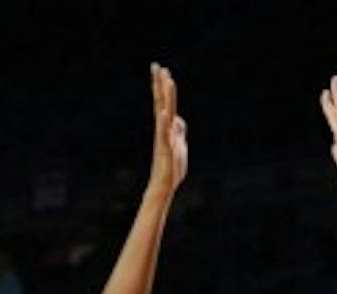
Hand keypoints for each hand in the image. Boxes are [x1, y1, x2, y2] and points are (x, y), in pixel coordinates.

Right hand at [147, 64, 187, 197]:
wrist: (165, 184)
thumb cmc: (172, 166)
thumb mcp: (179, 144)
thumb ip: (179, 130)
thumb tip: (178, 117)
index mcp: (167, 127)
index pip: (164, 102)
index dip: (163, 86)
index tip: (162, 70)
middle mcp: (163, 128)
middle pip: (161, 101)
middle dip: (160, 83)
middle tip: (157, 65)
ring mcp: (164, 137)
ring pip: (164, 112)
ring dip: (166, 96)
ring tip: (166, 80)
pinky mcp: (165, 147)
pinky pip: (164, 132)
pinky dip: (164, 122)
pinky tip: (165, 112)